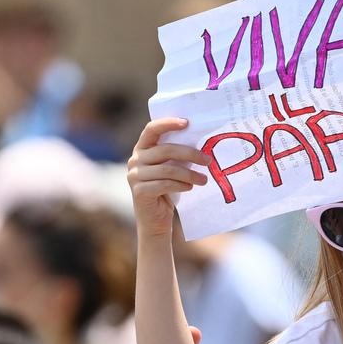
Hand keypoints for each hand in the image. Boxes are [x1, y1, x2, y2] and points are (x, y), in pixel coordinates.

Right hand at [127, 118, 210, 236]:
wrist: (155, 220)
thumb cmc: (166, 190)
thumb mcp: (170, 168)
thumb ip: (177, 156)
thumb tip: (202, 143)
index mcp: (142, 149)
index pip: (151, 129)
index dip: (168, 124)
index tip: (187, 123)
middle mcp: (135, 160)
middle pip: (165, 150)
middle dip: (190, 154)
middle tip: (208, 160)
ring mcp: (134, 176)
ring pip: (167, 169)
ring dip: (189, 174)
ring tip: (204, 180)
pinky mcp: (139, 191)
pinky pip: (164, 184)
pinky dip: (180, 185)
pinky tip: (190, 187)